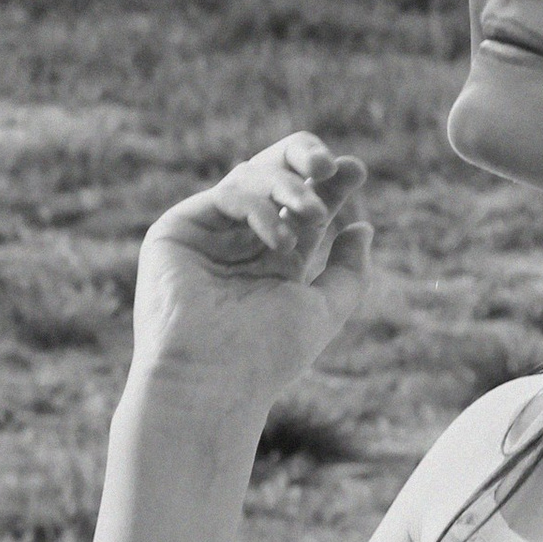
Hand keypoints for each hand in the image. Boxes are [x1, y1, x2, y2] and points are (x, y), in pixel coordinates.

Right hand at [131, 133, 373, 409]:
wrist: (212, 382)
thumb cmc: (266, 356)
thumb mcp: (323, 309)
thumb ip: (348, 271)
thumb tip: (365, 227)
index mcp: (273, 258)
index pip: (303, 206)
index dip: (331, 184)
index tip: (356, 171)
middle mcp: (239, 240)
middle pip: (273, 176)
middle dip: (304, 159)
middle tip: (331, 164)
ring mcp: (208, 232)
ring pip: (250, 177)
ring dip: (288, 187)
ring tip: (314, 214)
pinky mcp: (177, 229)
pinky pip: (225, 196)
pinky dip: (258, 208)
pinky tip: (278, 240)